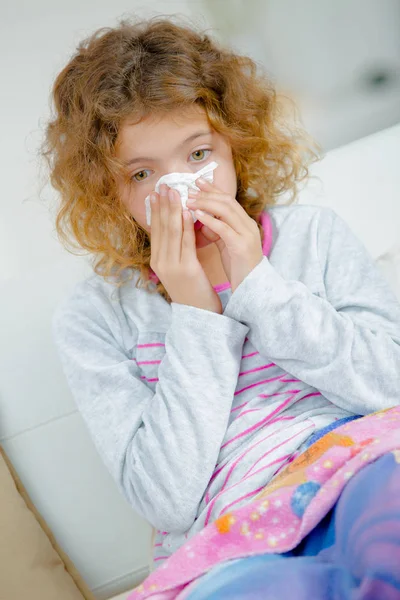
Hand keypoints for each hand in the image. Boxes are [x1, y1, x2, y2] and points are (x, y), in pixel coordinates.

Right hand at [149, 183, 222, 313]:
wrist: (198, 314)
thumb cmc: (192, 290)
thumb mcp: (180, 268)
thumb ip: (176, 249)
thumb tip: (176, 226)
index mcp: (157, 261)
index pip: (155, 230)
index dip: (156, 210)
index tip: (158, 192)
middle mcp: (160, 262)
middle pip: (161, 227)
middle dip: (163, 204)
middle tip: (165, 185)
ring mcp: (171, 265)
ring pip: (171, 231)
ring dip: (173, 209)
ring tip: (175, 191)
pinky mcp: (186, 268)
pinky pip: (185, 242)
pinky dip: (185, 224)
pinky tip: (187, 211)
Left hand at [186, 178, 263, 292]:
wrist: (253, 288)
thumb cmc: (239, 268)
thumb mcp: (227, 245)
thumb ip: (217, 232)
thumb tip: (203, 220)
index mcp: (245, 224)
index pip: (228, 200)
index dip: (213, 190)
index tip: (197, 182)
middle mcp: (248, 225)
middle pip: (227, 201)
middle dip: (207, 193)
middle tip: (189, 189)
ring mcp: (247, 235)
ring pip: (226, 210)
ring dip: (206, 203)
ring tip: (189, 201)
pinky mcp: (242, 246)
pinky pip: (224, 228)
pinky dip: (210, 220)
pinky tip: (197, 216)